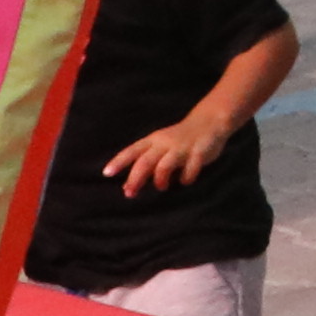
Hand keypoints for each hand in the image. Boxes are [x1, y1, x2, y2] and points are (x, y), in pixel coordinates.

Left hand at [102, 111, 229, 197]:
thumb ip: (145, 166)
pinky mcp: (199, 152)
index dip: (119, 162)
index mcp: (153, 141)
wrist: (209, 121)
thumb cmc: (179, 140)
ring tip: (161, 187)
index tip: (106, 173)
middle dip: (136, 178)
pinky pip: (191, 168)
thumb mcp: (159, 149)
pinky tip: (185, 181)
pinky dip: (186, 178)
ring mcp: (182, 147)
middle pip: (145, 161)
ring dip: (160, 179)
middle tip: (129, 193)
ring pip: (165, 165)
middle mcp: (165, 143)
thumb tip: (126, 187)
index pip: (132, 151)